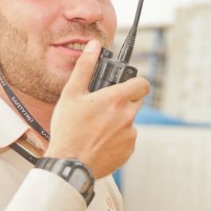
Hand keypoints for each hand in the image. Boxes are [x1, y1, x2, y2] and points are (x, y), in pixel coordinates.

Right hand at [45, 40, 150, 178]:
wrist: (70, 163)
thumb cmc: (68, 129)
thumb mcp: (71, 94)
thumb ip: (85, 67)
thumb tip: (93, 47)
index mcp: (117, 99)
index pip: (142, 84)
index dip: (135, 82)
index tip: (126, 85)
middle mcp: (128, 116)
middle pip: (136, 102)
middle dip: (124, 101)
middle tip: (104, 106)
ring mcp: (130, 135)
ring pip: (130, 121)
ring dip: (118, 121)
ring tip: (97, 127)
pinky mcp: (129, 150)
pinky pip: (127, 138)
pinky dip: (117, 138)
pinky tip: (99, 140)